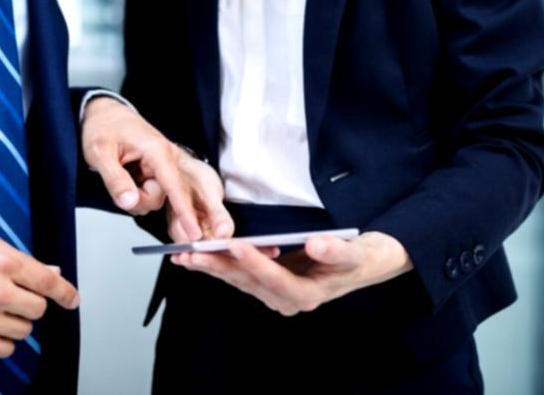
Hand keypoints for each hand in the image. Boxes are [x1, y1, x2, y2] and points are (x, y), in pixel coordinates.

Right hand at [0, 235, 77, 356]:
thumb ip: (23, 260)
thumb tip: (51, 271)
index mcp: (4, 263)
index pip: (48, 282)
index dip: (65, 293)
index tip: (71, 300)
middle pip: (38, 309)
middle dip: (30, 303)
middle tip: (14, 296)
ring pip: (24, 331)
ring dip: (15, 321)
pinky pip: (6, 349)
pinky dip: (2, 340)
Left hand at [79, 98, 231, 240]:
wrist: (102, 114)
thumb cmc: (102, 126)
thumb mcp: (99, 152)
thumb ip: (115, 179)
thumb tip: (129, 202)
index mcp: (157, 150)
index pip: (174, 185)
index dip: (184, 210)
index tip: (193, 233)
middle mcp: (164, 159)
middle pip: (162, 197)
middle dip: (139, 200)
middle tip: (117, 190)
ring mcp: (160, 167)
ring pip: (154, 198)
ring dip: (134, 197)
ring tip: (117, 177)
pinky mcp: (154, 174)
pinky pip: (148, 194)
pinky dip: (135, 193)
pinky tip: (125, 179)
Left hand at [172, 231, 411, 315]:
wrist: (359, 264)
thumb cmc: (355, 257)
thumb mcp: (352, 252)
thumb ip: (335, 249)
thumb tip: (315, 242)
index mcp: (306, 295)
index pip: (275, 279)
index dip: (255, 262)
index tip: (236, 246)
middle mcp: (285, 300)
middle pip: (247, 283)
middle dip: (218, 267)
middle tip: (192, 254)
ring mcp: (273, 294)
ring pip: (237, 281)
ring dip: (210, 267)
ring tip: (184, 256)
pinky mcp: (266, 285)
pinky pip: (237, 276)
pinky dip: (217, 265)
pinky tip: (196, 257)